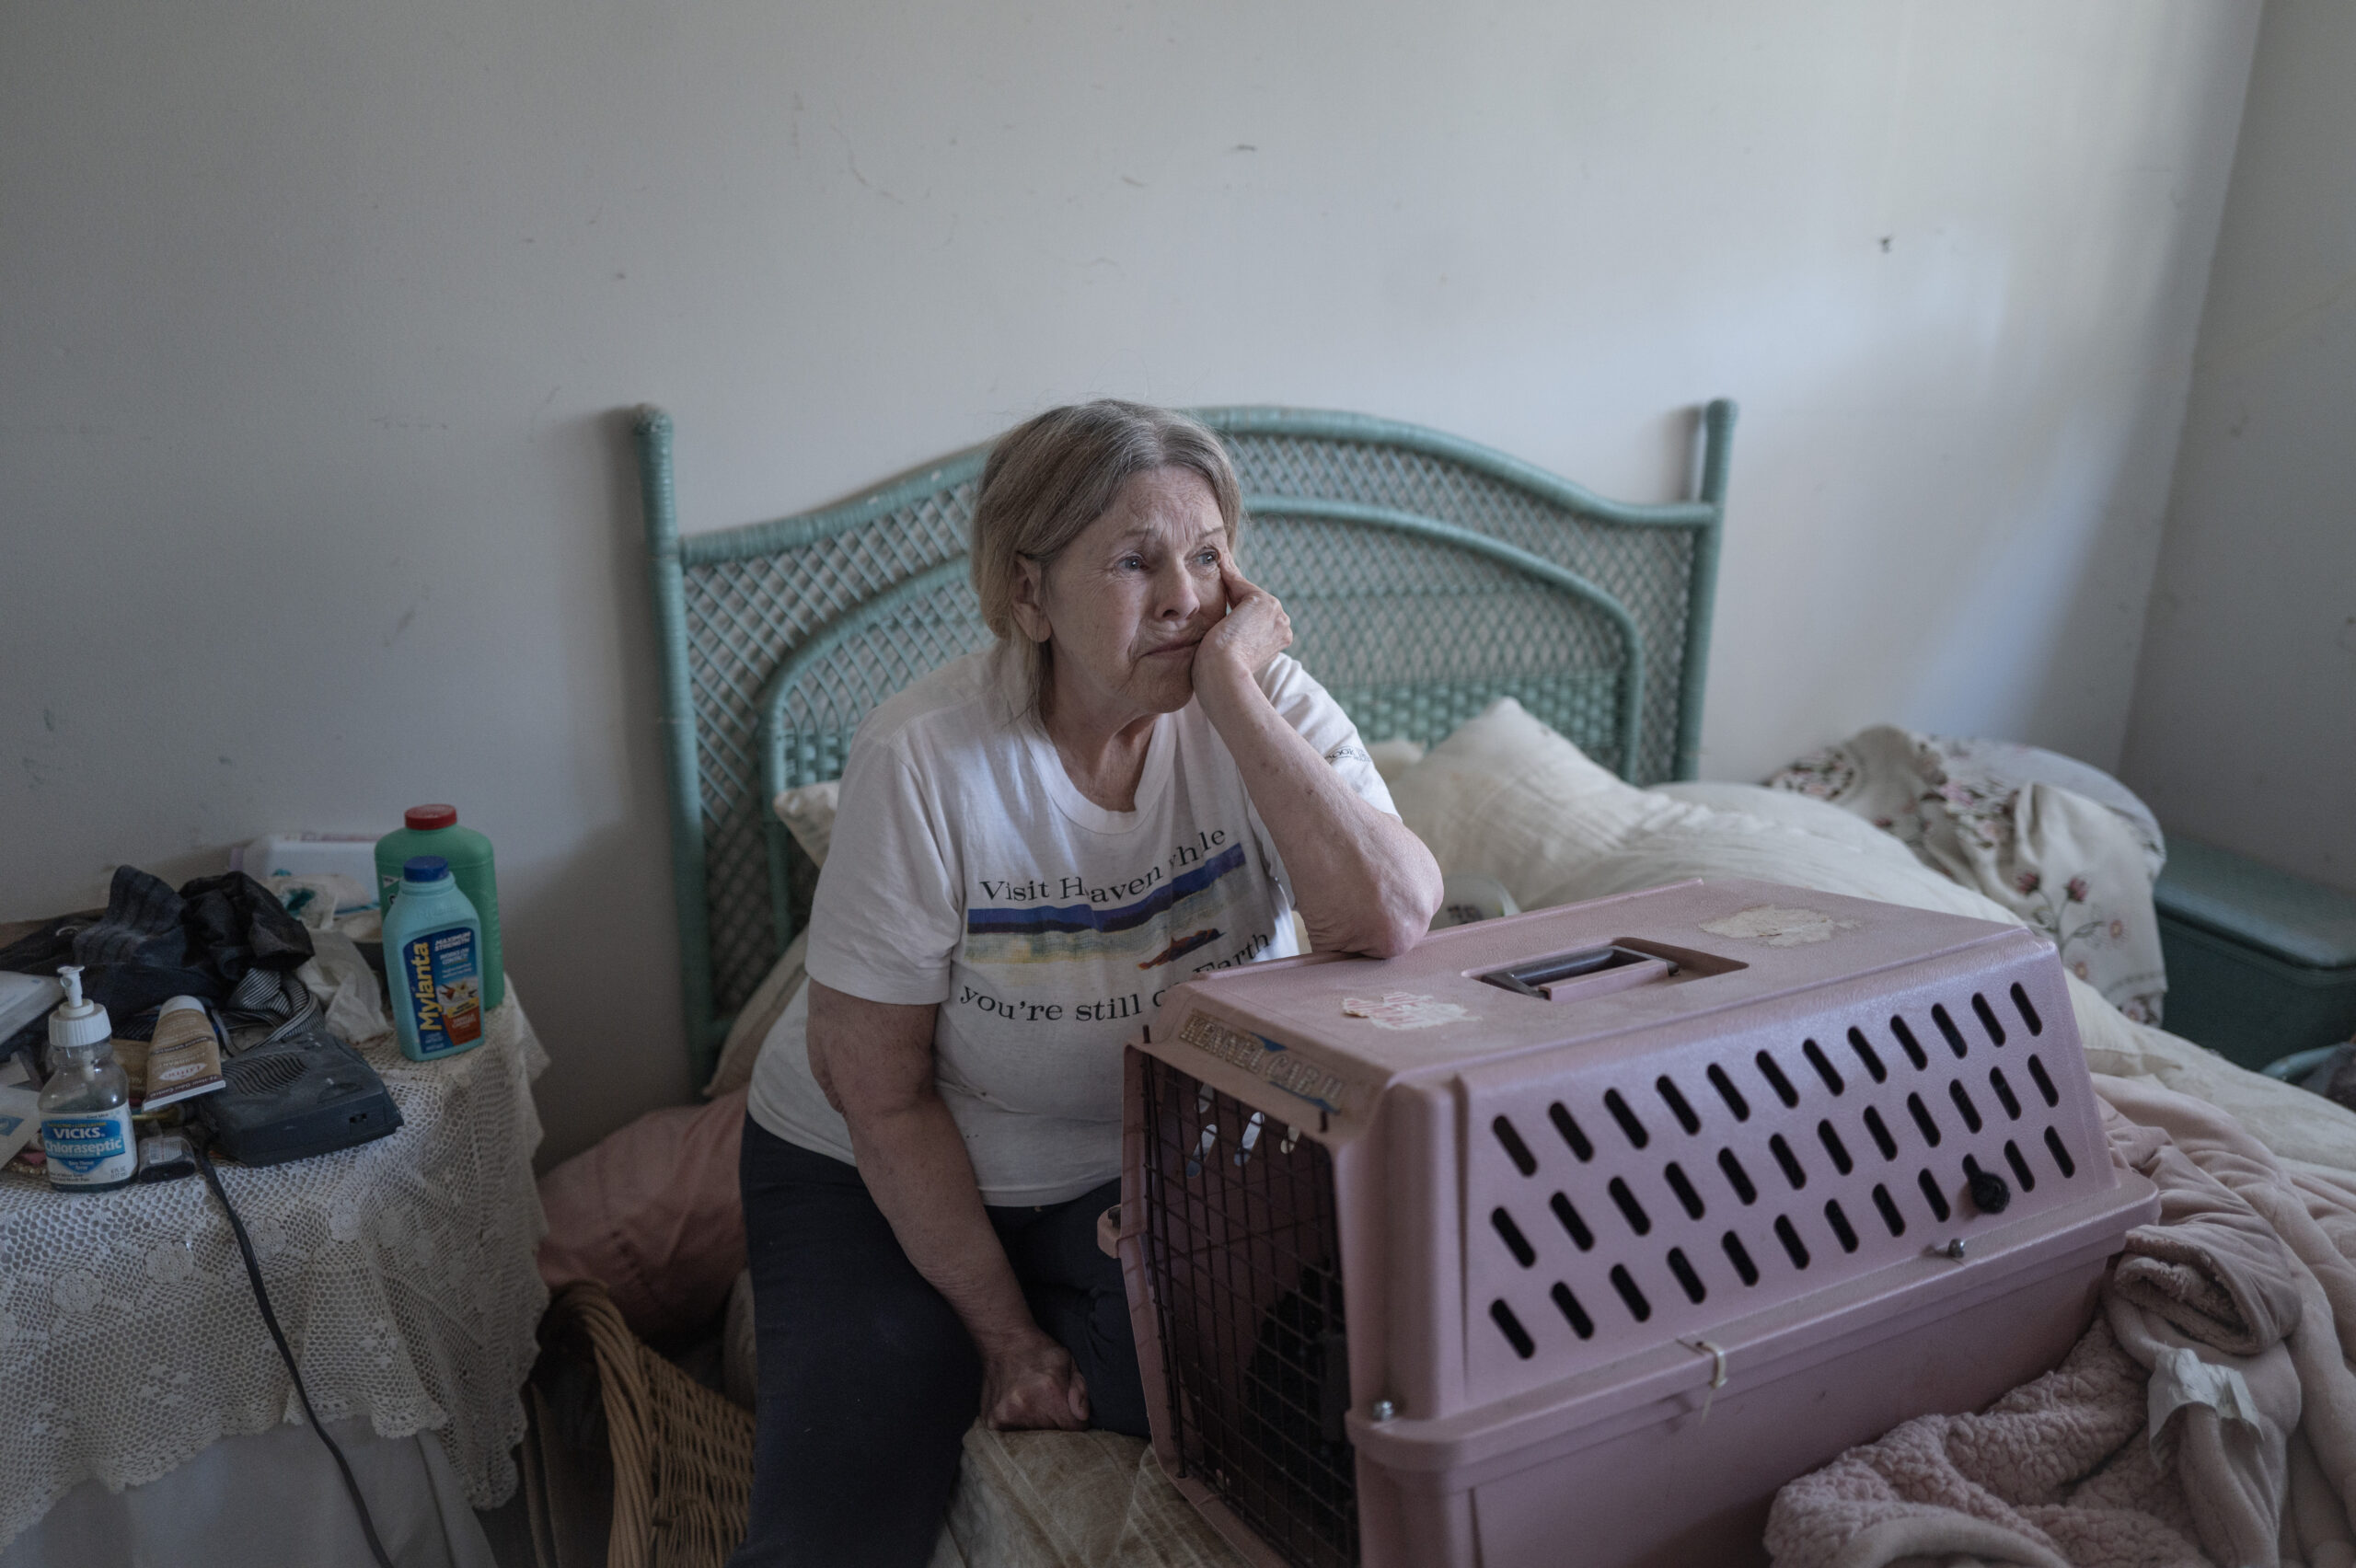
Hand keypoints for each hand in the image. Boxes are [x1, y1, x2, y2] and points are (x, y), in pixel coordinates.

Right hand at [980, 1332, 1089, 1430]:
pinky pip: (1012, 1437)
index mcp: (1049, 1392)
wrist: (1004, 1341)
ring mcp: (1006, 1415)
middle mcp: (1026, 1406)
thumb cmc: (1039, 1351)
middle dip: (1056, 1426)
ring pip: (1032, 1439)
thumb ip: (1080, 1390)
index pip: (1073, 1429)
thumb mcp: (1068, 1361)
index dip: (1076, 1423)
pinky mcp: (991, 1421)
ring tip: (1032, 1406)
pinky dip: (1018, 1428)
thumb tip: (1082, 1416)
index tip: (1071, 1414)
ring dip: (1036, 1429)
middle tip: (1049, 1407)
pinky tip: (1018, 1411)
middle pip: (1052, 1436)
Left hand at [1198, 558, 1292, 682]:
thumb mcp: (1230, 657)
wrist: (1223, 676)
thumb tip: (1221, 632)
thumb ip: (1235, 640)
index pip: (1255, 617)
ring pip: (1246, 592)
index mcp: (1277, 641)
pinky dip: (1225, 574)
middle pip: (1254, 602)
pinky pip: (1238, 582)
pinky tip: (1216, 563)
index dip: (1236, 608)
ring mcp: (1276, 613)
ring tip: (1214, 566)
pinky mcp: (1263, 602)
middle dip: (1234, 592)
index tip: (1223, 595)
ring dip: (1230, 581)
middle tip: (1217, 573)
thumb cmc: (1219, 676)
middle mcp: (1282, 626)